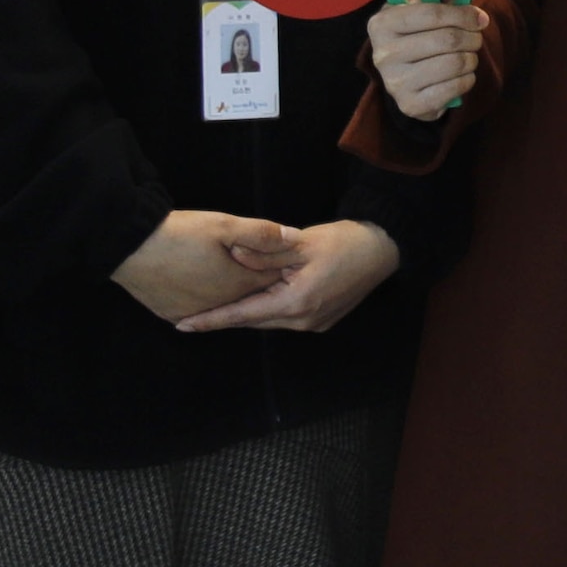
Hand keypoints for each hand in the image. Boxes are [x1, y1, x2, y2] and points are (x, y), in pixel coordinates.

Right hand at [112, 208, 299, 322]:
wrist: (129, 248)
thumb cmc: (178, 234)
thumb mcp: (223, 224)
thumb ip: (262, 233)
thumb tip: (295, 238)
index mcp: (238, 284)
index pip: (271, 279)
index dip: (279, 265)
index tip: (287, 256)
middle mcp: (219, 305)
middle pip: (248, 295)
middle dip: (257, 280)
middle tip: (261, 264)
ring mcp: (194, 312)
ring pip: (222, 303)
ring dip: (230, 291)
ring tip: (226, 270)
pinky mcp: (172, 313)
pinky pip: (198, 309)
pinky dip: (205, 299)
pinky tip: (203, 284)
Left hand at [171, 218, 401, 333]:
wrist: (384, 249)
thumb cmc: (344, 241)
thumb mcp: (302, 242)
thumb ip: (265, 252)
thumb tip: (232, 257)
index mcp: (296, 302)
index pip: (243, 315)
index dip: (212, 320)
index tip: (182, 325)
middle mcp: (302, 321)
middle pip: (254, 320)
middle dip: (226, 316)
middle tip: (193, 313)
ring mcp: (313, 324)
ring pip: (269, 320)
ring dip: (248, 312)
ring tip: (220, 305)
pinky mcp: (321, 322)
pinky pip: (285, 318)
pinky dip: (268, 310)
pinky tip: (258, 298)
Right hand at [367, 0, 488, 119]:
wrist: (409, 73)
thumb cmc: (421, 29)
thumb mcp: (427, 2)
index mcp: (382, 23)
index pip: (433, 13)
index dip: (464, 14)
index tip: (479, 18)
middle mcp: (382, 54)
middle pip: (448, 40)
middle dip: (472, 37)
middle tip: (476, 37)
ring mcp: (394, 82)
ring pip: (455, 64)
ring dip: (472, 58)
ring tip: (468, 55)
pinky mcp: (410, 105)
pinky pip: (455, 88)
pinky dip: (467, 79)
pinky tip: (461, 75)